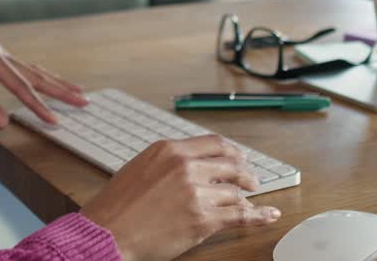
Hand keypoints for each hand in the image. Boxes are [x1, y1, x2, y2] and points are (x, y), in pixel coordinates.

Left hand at [0, 45, 86, 127]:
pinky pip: (26, 75)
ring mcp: (0, 59)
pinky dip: (42, 81)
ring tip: (79, 92)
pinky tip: (54, 84)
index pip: (21, 86)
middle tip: (84, 102)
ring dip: (57, 84)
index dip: (38, 105)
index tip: (55, 121)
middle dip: (60, 90)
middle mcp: (0, 55)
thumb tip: (4, 123)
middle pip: (36, 76)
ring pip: (34, 74)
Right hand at [80, 136, 280, 260]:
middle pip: (231, 165)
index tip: (239, 158)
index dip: (232, 152)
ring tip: (250, 202)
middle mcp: (186, 166)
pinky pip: (239, 215)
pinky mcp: (203, 219)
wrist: (107, 231)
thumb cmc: (117, 205)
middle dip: (244, 174)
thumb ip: (169, 161)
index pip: (214, 144)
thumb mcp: (141, 166)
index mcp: (170, 150)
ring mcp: (196, 192)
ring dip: (244, 198)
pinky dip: (258, 216)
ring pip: (235, 192)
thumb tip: (193, 164)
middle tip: (251, 181)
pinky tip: (268, 215)